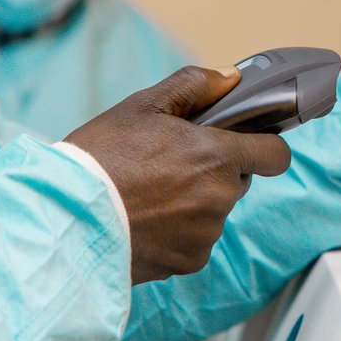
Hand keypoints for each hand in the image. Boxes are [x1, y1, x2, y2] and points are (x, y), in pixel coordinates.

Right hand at [64, 66, 290, 283]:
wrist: (64, 217)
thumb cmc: (102, 157)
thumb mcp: (145, 106)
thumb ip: (195, 86)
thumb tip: (232, 79)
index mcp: (219, 157)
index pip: (276, 154)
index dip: (265, 146)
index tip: (249, 143)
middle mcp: (221, 198)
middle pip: (239, 181)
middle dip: (216, 172)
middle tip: (173, 165)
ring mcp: (207, 233)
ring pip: (216, 212)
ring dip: (196, 203)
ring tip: (151, 194)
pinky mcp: (189, 262)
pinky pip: (196, 242)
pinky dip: (179, 233)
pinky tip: (147, 221)